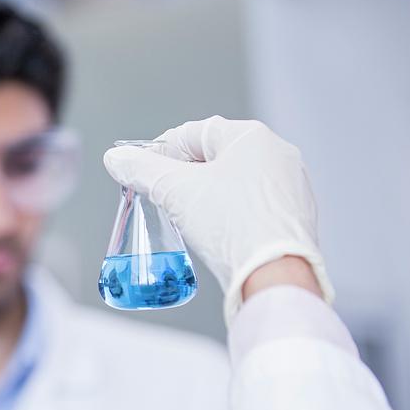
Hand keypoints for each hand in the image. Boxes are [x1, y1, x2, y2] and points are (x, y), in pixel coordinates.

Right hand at [103, 116, 333, 323]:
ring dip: (205, 195)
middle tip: (162, 197)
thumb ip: (141, 170)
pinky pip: (251, 206)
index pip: (192, 133)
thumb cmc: (234, 226)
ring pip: (233, 182)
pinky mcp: (292, 217)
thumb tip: (117, 159)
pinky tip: (216, 232)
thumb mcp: (175, 191)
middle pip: (213, 157)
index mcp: (251, 137)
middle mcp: (276, 155)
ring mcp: (289, 187)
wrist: (274, 275)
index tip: (142, 170)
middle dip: (183, 175)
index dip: (160, 151)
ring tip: (187, 217)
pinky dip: (228, 214)